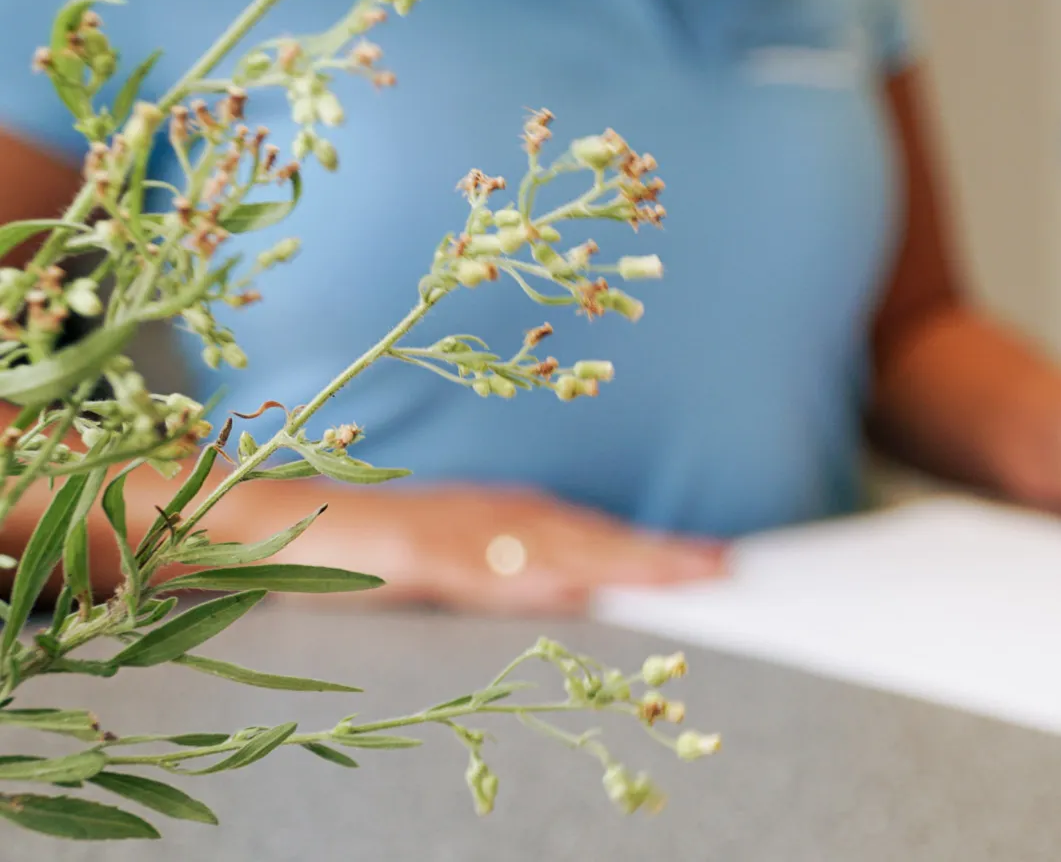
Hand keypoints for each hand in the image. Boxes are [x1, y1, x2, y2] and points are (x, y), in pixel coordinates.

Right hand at [274, 484, 727, 615]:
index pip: (602, 535)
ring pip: (554, 548)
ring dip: (616, 562)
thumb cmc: (378, 546)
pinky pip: (482, 567)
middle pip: (593, 538)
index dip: (659, 550)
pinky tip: (568, 588)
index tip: (719, 561)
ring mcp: (460, 530)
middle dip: (659, 555)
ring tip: (675, 575)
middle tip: (723, 566)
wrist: (287, 523)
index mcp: (513, 515)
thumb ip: (519, 571)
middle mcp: (497, 515)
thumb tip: (581, 595)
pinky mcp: (418, 550)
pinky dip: (528, 577)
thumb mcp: (464, 558)